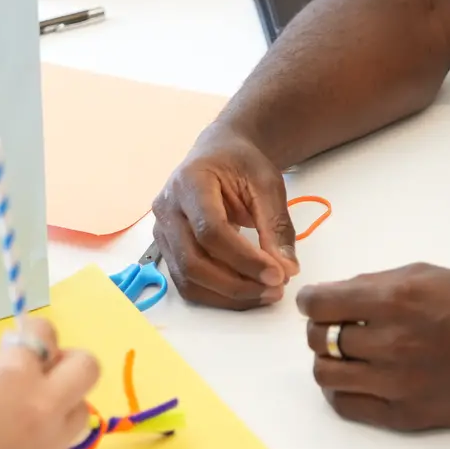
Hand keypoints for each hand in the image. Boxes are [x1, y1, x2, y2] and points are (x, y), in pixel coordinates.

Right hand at [0, 317, 99, 448]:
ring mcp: (50, 446)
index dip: (33, 334)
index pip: (44, 335)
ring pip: (80, 411)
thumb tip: (15, 372)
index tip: (20, 343)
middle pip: (86, 368)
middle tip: (39, 375)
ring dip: (61, 405)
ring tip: (26, 416)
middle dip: (66, 363)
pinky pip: (58, 448)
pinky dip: (42, 442)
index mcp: (14, 375)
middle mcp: (43, 406)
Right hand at [151, 124, 297, 309]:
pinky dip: (218, 295)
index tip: (278, 274)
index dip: (244, 258)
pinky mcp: (168, 249)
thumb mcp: (267, 183)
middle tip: (275, 289)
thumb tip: (287, 269)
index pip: (210, 230)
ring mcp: (162, 231)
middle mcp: (167, 208)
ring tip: (265, 293)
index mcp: (189, 182)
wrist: (218, 153)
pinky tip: (246, 292)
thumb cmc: (241, 163)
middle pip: (193, 261)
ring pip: (188, 279)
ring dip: (228, 295)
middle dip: (236, 284)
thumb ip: (276, 225)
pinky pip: (187, 282)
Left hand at [297, 264, 449, 430]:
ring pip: (325, 375)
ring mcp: (395, 384)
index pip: (320, 303)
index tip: (315, 303)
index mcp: (395, 300)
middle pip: (318, 339)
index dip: (311, 301)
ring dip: (327, 361)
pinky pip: (347, 407)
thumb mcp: (428, 275)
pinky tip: (357, 379)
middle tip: (335, 327)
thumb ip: (379, 283)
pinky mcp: (404, 416)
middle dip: (319, 329)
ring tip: (346, 355)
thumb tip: (339, 295)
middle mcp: (390, 343)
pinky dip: (342, 391)